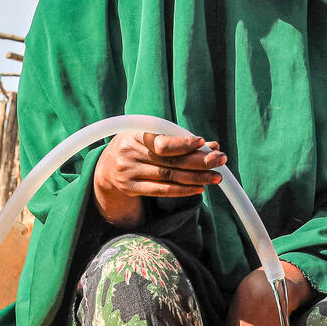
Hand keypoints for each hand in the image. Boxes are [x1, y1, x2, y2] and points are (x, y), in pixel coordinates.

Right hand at [91, 130, 225, 226]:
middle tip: (220, 160)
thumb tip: (210, 145)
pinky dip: (182, 190)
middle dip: (199, 161)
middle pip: (170, 161)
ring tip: (215, 177)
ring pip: (169, 177)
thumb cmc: (135, 146)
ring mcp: (129, 173)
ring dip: (196, 177)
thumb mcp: (146, 135)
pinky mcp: (131, 188)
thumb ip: (174, 139)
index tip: (203, 143)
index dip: (183, 144)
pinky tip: (199, 188)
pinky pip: (161, 191)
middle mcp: (130, 154)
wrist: (106, 167)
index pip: (162, 142)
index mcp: (135, 135)